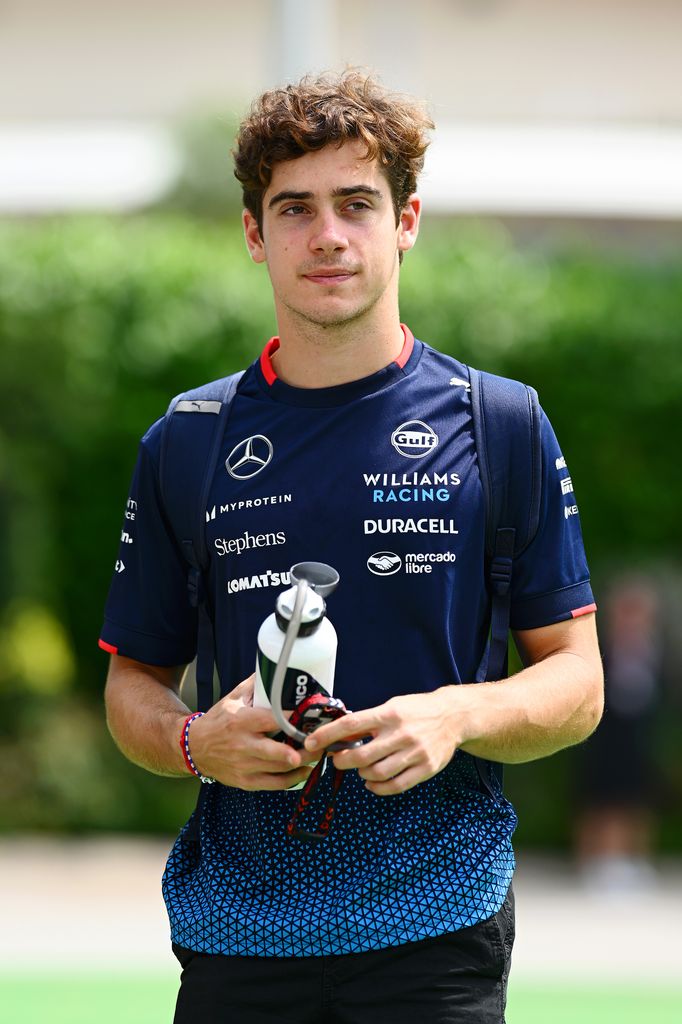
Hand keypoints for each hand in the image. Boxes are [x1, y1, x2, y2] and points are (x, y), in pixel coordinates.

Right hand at [185, 674, 314, 790]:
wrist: (193, 747)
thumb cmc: (218, 720)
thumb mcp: (233, 698)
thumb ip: (255, 685)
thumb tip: (275, 668)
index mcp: (242, 721)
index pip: (272, 720)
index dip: (293, 720)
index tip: (312, 717)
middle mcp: (243, 745)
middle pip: (277, 751)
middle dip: (301, 750)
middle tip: (320, 744)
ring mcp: (244, 765)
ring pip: (279, 769)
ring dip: (303, 763)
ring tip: (319, 754)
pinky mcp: (245, 781)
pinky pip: (273, 784)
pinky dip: (292, 779)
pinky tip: (305, 771)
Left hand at [304, 690, 462, 794]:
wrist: (453, 717)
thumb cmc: (418, 710)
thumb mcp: (392, 706)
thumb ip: (368, 720)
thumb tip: (339, 733)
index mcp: (388, 714)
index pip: (350, 724)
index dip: (327, 735)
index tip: (311, 742)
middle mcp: (400, 734)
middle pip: (361, 755)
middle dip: (343, 761)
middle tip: (339, 760)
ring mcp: (414, 753)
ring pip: (377, 773)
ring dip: (362, 774)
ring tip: (361, 768)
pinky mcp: (425, 768)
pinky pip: (396, 785)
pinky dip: (379, 788)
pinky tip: (373, 783)